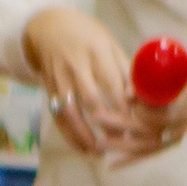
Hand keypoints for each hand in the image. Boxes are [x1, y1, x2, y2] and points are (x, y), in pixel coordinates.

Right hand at [22, 7, 169, 159]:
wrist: (50, 31)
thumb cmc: (88, 38)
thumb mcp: (110, 46)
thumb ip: (123, 70)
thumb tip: (137, 99)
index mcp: (96, 53)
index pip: (111, 84)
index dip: (123, 107)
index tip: (136, 125)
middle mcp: (76, 68)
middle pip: (91, 101)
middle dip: (107, 125)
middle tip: (122, 142)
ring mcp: (60, 82)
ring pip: (71, 114)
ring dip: (84, 136)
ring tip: (99, 152)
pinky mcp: (49, 93)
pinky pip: (59, 119)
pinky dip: (70, 136)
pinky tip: (82, 148)